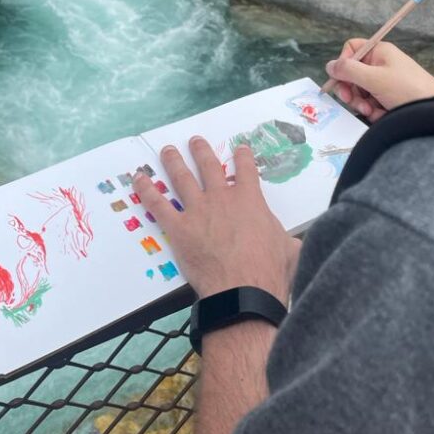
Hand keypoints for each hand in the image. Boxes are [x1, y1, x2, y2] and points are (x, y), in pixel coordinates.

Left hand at [133, 137, 300, 304]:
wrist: (244, 292)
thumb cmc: (269, 272)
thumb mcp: (290, 249)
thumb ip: (288, 239)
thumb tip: (295, 243)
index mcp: (250, 199)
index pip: (246, 168)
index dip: (243, 155)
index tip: (240, 147)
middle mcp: (222, 198)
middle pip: (208, 166)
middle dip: (201, 151)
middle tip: (195, 141)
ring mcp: (198, 211)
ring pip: (182, 178)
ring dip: (173, 162)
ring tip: (167, 151)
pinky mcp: (179, 229)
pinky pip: (158, 205)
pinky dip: (146, 190)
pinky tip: (138, 179)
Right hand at [325, 39, 433, 122]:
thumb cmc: (406, 90)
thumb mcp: (374, 78)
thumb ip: (348, 71)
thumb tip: (329, 65)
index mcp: (379, 52)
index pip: (352, 49)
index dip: (343, 63)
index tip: (341, 79)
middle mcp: (381, 64)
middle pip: (353, 73)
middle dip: (351, 89)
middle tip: (352, 102)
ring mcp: (386, 82)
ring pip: (360, 90)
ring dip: (362, 102)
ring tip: (371, 111)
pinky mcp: (390, 98)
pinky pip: (372, 102)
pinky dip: (373, 110)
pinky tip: (381, 116)